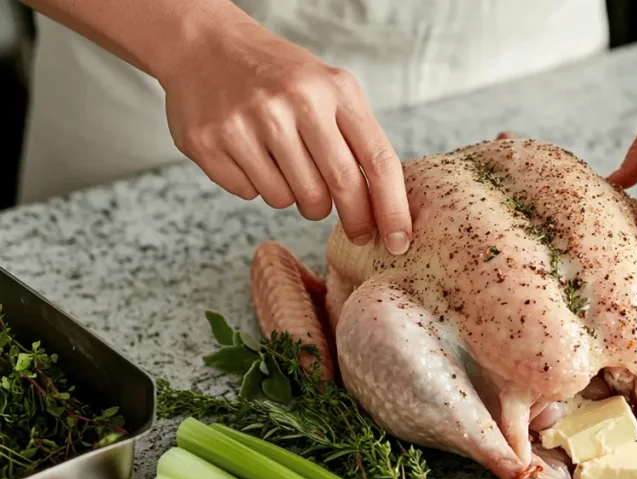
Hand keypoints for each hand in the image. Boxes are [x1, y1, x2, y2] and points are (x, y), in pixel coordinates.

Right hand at [161, 21, 411, 253]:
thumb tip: (384, 209)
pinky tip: (250, 154)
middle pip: (339, 188)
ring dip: (297, 198)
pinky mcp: (210, 142)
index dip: (392, 208)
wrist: (204, 45)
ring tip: (286, 165)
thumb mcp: (329, 89)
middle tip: (357, 232)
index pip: (378, 160)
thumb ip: (357, 140)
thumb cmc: (280, 77)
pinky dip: (257, 186)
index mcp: (334, 89)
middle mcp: (294, 102)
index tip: (398, 242)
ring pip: (292, 200)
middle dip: (354, 220)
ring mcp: (249, 122)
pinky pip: (251, 195)